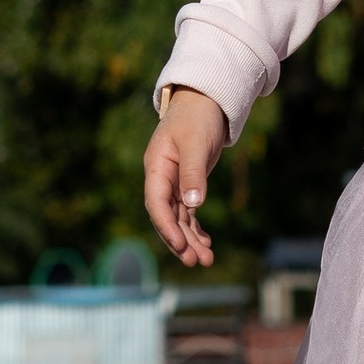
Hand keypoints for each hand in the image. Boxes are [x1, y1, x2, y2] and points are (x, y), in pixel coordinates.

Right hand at [144, 86, 226, 267]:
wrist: (205, 101)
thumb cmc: (197, 117)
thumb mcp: (195, 143)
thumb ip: (193, 173)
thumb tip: (193, 205)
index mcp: (156, 167)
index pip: (156, 203)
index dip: (166, 226)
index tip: (180, 245)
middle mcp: (161, 178)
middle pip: (167, 216)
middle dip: (180, 240)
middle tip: (194, 262)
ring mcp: (173, 182)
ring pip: (179, 218)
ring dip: (190, 239)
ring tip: (206, 260)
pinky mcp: (187, 183)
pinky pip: (188, 213)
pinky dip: (196, 228)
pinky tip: (206, 244)